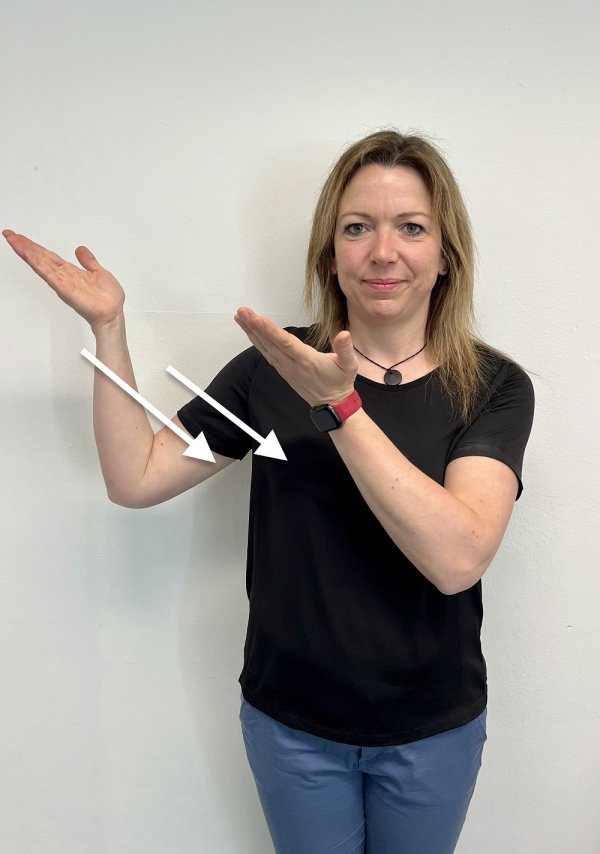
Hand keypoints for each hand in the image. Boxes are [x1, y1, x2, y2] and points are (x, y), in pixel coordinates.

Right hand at [3, 229, 124, 332]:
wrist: (112, 314)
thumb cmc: (108, 300)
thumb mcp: (99, 273)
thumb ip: (88, 261)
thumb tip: (80, 250)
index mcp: (70, 272)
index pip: (48, 256)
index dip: (35, 247)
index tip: (22, 238)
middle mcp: (64, 277)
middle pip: (40, 258)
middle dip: (25, 246)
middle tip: (10, 234)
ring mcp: (63, 283)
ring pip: (41, 264)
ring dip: (27, 252)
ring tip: (14, 240)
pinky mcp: (65, 289)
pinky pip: (49, 274)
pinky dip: (38, 264)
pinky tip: (29, 255)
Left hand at [234, 307, 357, 405]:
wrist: (332, 403)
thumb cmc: (340, 382)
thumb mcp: (349, 365)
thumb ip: (345, 349)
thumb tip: (344, 334)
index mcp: (306, 360)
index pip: (285, 342)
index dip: (269, 330)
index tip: (257, 318)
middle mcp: (292, 364)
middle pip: (270, 343)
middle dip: (254, 326)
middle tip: (242, 311)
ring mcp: (285, 367)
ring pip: (265, 347)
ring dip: (252, 332)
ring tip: (240, 317)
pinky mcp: (282, 369)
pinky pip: (267, 353)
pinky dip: (257, 341)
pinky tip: (250, 332)